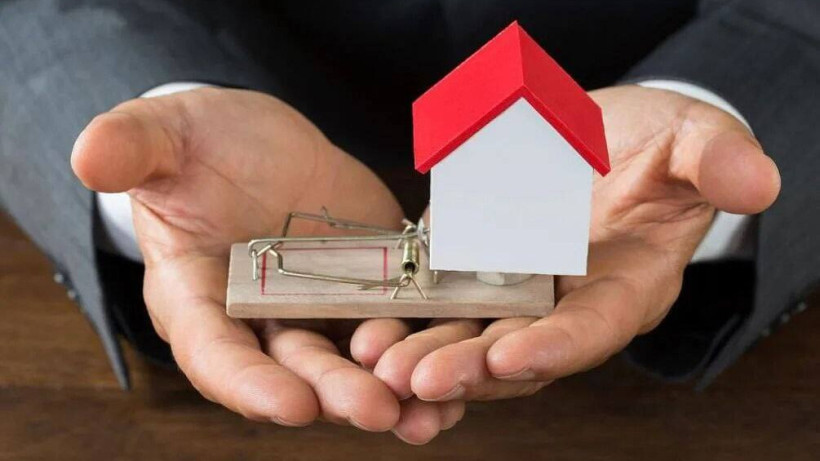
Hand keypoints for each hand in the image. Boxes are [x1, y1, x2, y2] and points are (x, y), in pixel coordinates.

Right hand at [71, 88, 464, 435]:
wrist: (258, 145)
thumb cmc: (200, 144)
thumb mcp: (166, 136)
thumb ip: (134, 147)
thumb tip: (89, 155)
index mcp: (199, 297)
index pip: (215, 351)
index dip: (249, 384)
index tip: (291, 406)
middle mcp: (258, 320)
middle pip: (295, 370)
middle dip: (337, 392)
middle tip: (380, 410)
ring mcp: (317, 309)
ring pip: (351, 362)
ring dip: (391, 390)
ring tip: (432, 412)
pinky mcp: (365, 290)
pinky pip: (394, 329)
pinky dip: (422, 351)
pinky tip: (458, 370)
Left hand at [350, 85, 780, 436]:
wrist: (596, 138)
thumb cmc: (652, 145)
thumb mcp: (686, 140)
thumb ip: (712, 160)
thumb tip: (758, 181)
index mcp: (622, 288)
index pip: (589, 329)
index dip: (553, 347)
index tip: (510, 357)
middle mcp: (562, 304)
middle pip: (514, 350)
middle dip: (467, 368)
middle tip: (418, 380)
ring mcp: (510, 291)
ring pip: (465, 337)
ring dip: (423, 357)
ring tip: (378, 366)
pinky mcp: (468, 269)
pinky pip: (433, 303)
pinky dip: (402, 322)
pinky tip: (363, 333)